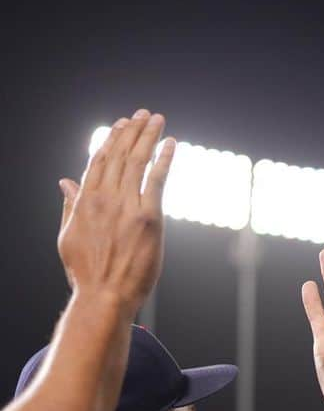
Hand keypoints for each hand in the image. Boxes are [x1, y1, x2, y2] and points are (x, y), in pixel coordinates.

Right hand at [57, 110, 174, 316]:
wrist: (104, 295)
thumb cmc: (87, 272)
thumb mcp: (69, 235)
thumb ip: (70, 205)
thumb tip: (65, 181)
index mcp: (85, 201)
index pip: (98, 161)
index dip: (111, 140)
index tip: (120, 125)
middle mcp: (105, 198)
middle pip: (119, 156)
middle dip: (132, 131)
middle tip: (143, 115)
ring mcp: (127, 207)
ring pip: (137, 162)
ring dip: (148, 138)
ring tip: (157, 120)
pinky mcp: (149, 218)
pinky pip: (157, 180)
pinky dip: (164, 159)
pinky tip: (171, 144)